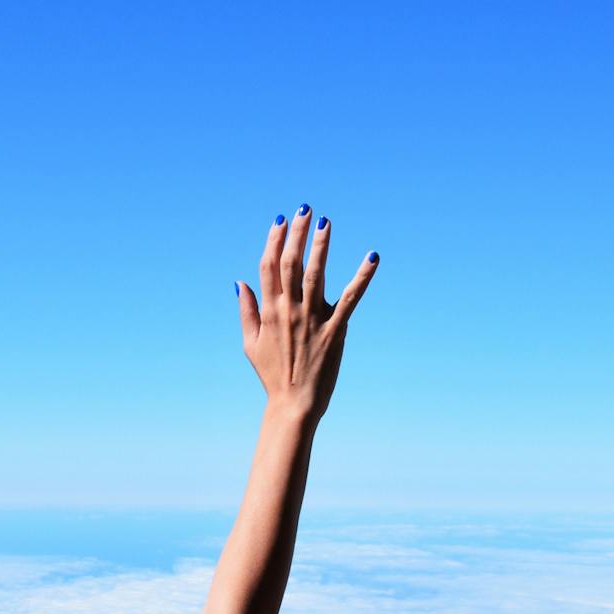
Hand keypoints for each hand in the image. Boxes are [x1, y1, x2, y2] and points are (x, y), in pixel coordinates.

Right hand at [239, 206, 375, 421]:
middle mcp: (289, 310)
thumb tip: (240, 282)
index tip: (281, 221)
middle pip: (291, 263)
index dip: (275, 241)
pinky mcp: (335, 330)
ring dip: (321, 246)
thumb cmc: (272, 375)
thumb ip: (247, 310)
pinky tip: (372, 257)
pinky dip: (363, 277)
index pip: (269, 267)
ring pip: (317, 274)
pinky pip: (351, 299)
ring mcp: (313, 319)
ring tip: (325, 222)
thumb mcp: (250, 343)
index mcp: (269, 312)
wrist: (293, 404)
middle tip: (305, 209)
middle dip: (297, 234)